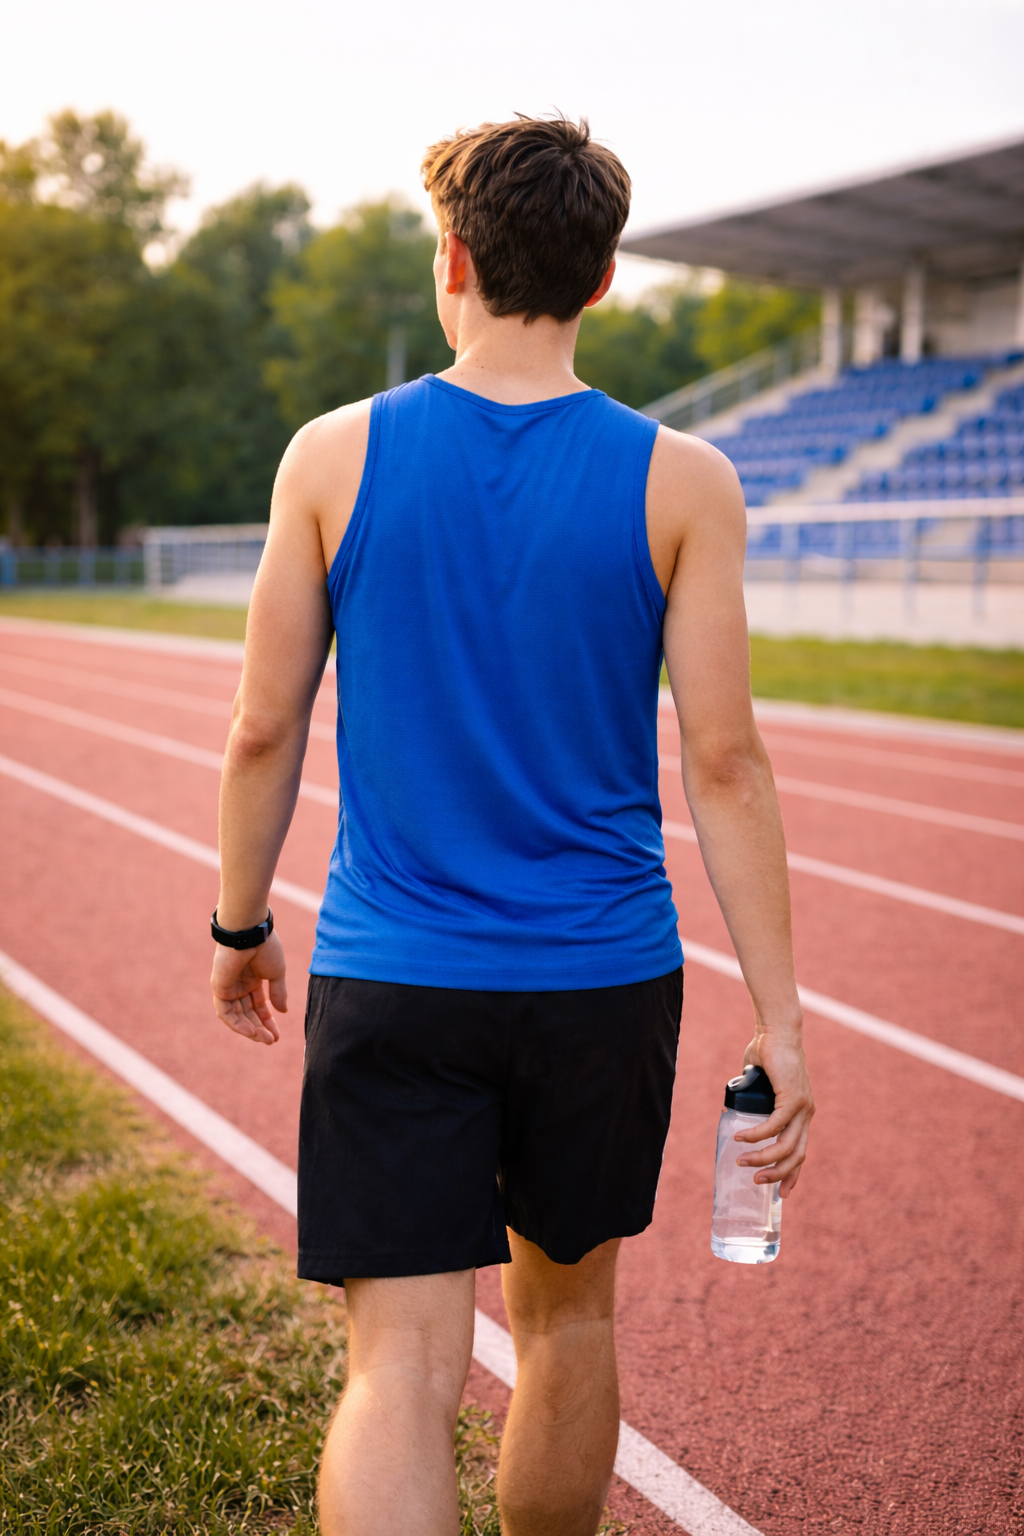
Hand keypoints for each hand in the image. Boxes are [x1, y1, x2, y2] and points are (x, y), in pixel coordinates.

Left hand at [211, 930, 286, 1044]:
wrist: (250, 933)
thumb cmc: (265, 948)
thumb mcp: (277, 974)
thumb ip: (278, 993)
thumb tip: (283, 1012)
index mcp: (253, 980)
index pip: (259, 1006)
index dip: (268, 1020)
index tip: (277, 1034)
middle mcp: (240, 985)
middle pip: (248, 1013)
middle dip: (260, 1028)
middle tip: (271, 1041)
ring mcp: (229, 987)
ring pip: (237, 1016)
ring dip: (250, 1029)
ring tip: (264, 1039)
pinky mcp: (219, 988)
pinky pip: (225, 1012)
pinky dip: (236, 1024)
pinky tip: (250, 1032)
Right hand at [734, 1027, 813, 1197]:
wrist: (776, 1031)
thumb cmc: (767, 1052)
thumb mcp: (760, 1083)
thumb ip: (754, 1097)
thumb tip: (736, 1105)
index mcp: (802, 1113)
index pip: (800, 1151)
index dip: (792, 1175)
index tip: (781, 1195)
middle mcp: (807, 1114)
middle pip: (796, 1155)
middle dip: (776, 1174)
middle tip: (756, 1181)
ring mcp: (803, 1107)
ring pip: (786, 1145)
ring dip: (763, 1158)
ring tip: (742, 1161)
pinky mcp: (793, 1098)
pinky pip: (774, 1125)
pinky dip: (757, 1135)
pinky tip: (741, 1138)